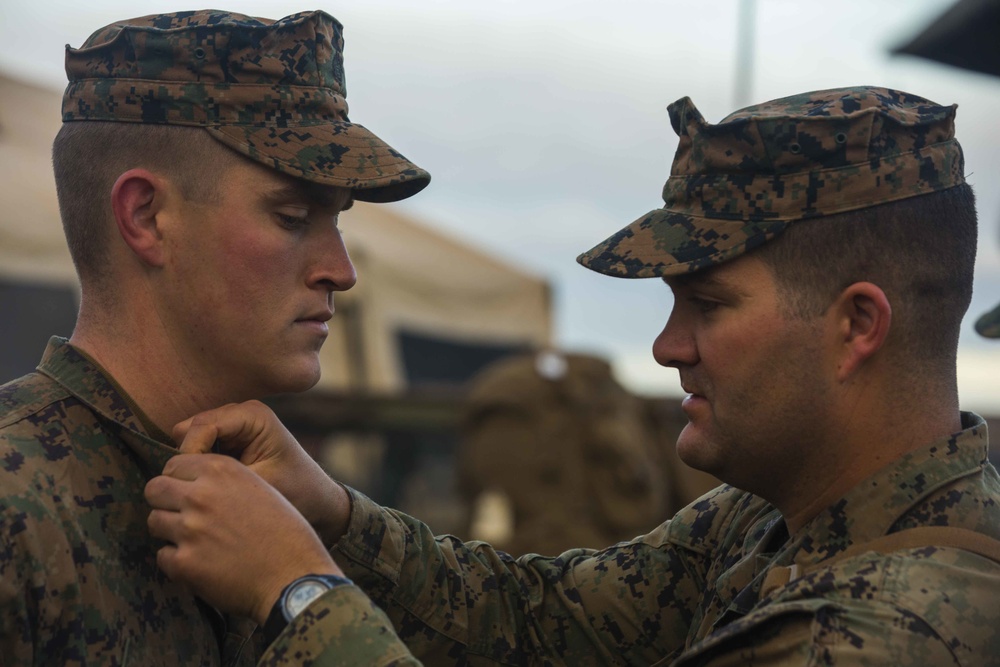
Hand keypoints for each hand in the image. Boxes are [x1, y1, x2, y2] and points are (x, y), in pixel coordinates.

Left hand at [145, 453, 341, 624]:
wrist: (294, 576)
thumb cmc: (284, 533)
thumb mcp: (261, 488)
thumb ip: (224, 481)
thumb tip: (191, 484)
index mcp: (222, 470)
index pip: (173, 465)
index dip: (179, 480)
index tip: (189, 494)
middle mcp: (202, 495)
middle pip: (154, 488)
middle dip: (165, 502)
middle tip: (182, 517)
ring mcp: (190, 529)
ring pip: (154, 521)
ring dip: (170, 532)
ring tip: (195, 543)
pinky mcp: (184, 563)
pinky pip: (162, 556)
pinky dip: (177, 562)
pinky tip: (202, 565)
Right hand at [172, 400, 350, 545]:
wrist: (316, 497)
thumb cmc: (296, 492)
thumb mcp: (261, 485)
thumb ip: (224, 477)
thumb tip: (182, 481)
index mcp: (253, 415)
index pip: (202, 426)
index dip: (190, 455)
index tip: (190, 485)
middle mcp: (241, 412)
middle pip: (191, 429)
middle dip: (188, 459)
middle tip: (193, 490)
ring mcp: (233, 424)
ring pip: (189, 438)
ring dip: (192, 463)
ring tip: (203, 489)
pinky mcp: (227, 438)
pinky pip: (198, 447)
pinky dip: (198, 465)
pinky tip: (208, 485)